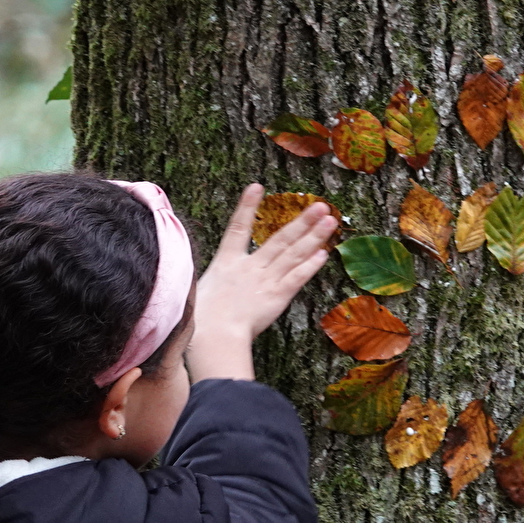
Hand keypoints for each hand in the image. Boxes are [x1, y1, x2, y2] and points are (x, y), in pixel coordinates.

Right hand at [186, 184, 337, 380]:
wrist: (213, 335)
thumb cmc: (198, 320)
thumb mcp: (193, 293)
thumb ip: (205, 282)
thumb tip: (199, 279)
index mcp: (226, 263)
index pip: (237, 227)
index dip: (247, 206)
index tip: (256, 186)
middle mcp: (249, 267)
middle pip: (280, 239)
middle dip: (301, 221)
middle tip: (321, 205)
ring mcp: (265, 281)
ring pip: (293, 254)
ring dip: (313, 237)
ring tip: (330, 221)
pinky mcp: (276, 298)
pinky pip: (297, 278)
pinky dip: (310, 265)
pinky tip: (323, 254)